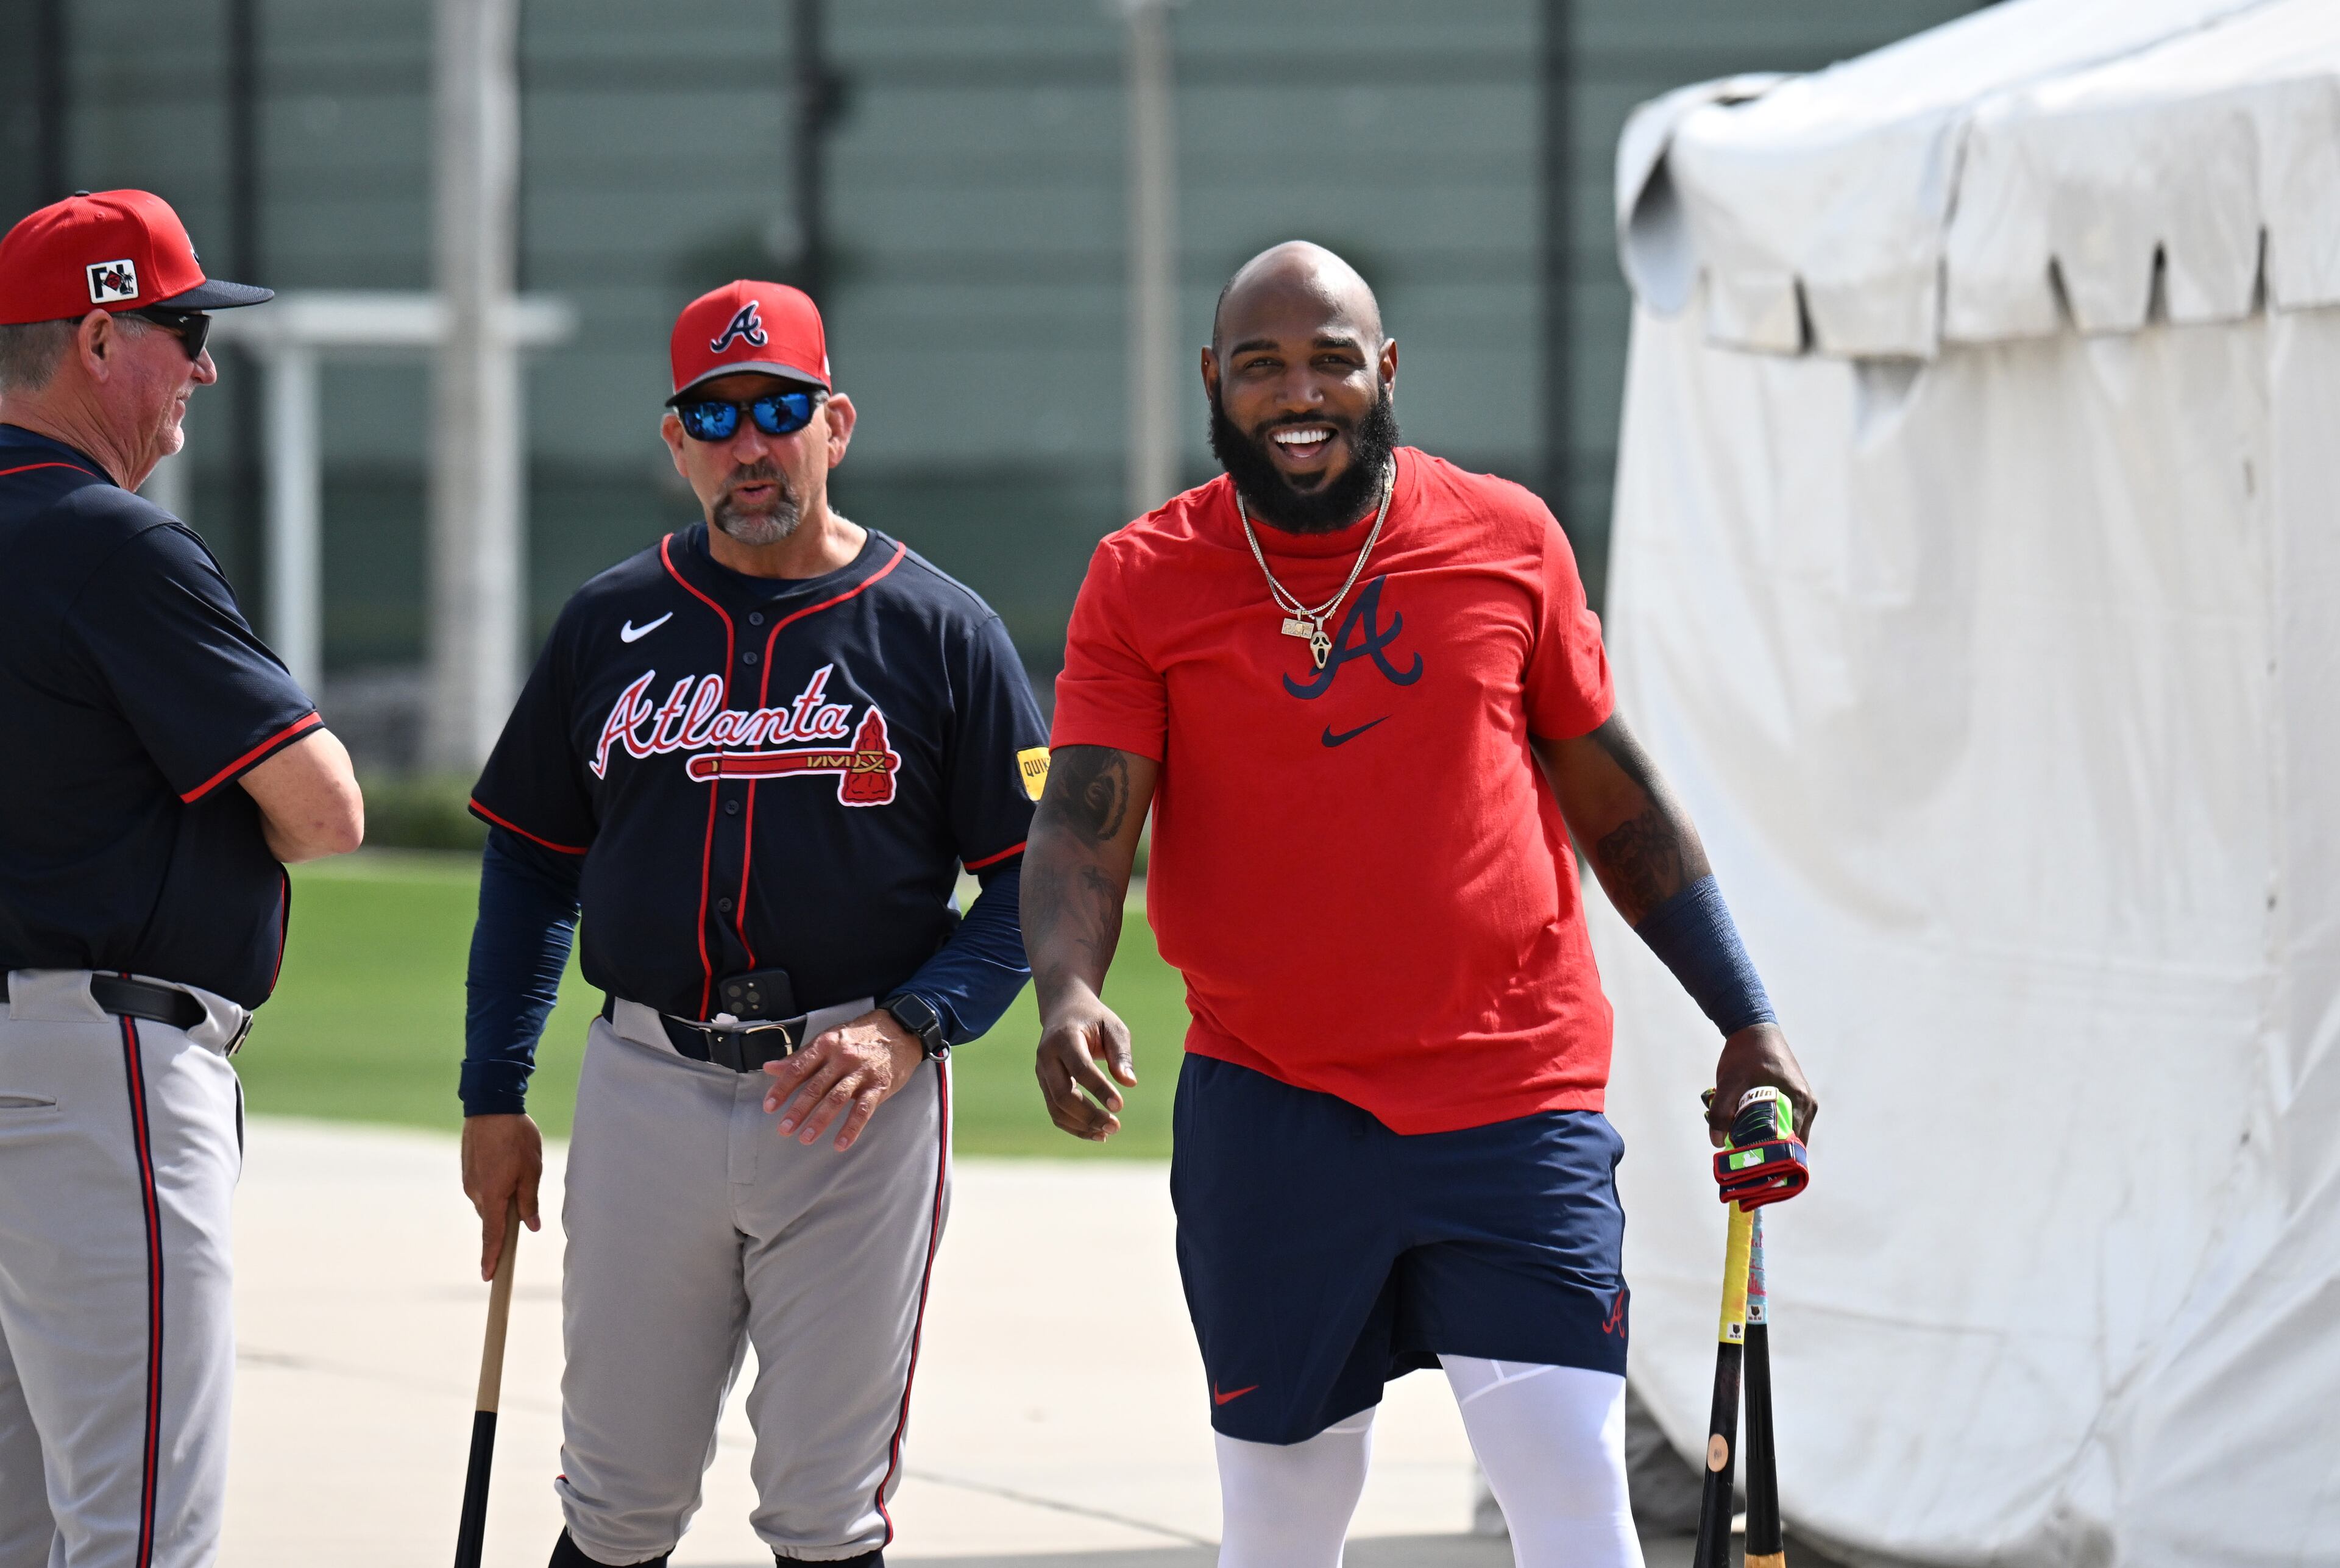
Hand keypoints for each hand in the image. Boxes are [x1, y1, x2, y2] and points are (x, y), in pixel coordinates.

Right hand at [461, 1113, 543, 1281]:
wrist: (490, 1106)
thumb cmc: (516, 1137)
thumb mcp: (532, 1169)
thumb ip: (529, 1200)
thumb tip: (531, 1225)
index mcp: (492, 1196)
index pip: (492, 1236)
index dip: (491, 1257)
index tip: (488, 1277)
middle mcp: (476, 1193)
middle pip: (492, 1219)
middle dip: (507, 1217)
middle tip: (523, 1202)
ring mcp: (469, 1182)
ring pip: (489, 1202)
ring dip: (503, 1196)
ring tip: (518, 1168)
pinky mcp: (468, 1171)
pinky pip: (483, 1188)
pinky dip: (495, 1185)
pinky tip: (506, 1163)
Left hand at [760, 1010, 924, 1150]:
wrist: (900, 1030)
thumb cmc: (859, 1037)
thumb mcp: (828, 1039)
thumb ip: (800, 1057)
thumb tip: (769, 1068)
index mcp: (826, 1044)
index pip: (799, 1068)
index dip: (782, 1088)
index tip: (769, 1107)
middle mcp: (842, 1057)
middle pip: (816, 1087)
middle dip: (798, 1110)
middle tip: (784, 1129)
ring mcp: (861, 1072)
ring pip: (837, 1099)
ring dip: (820, 1120)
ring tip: (806, 1138)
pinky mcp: (879, 1086)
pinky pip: (863, 1110)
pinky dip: (851, 1128)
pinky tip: (840, 1144)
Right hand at [1035, 985, 1136, 1141]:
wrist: (1064, 1010)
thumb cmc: (1094, 1019)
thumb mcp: (1113, 1027)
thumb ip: (1121, 1054)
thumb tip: (1129, 1083)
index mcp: (1064, 1037)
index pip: (1080, 1069)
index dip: (1099, 1090)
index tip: (1120, 1106)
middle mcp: (1047, 1056)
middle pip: (1063, 1094)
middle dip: (1089, 1115)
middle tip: (1115, 1126)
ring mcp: (1041, 1072)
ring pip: (1056, 1108)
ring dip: (1081, 1125)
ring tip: (1108, 1132)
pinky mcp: (1044, 1084)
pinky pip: (1055, 1111)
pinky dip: (1073, 1126)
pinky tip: (1096, 1133)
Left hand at [1708, 1022, 1817, 1148]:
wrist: (1754, 1028)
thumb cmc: (1744, 1054)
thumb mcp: (1729, 1082)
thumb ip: (1721, 1113)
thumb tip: (1716, 1143)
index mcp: (1799, 1102)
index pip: (1792, 1145)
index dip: (1773, 1160)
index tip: (1754, 1168)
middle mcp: (1808, 1104)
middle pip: (1792, 1142)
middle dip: (1769, 1151)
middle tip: (1744, 1157)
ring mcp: (1805, 1100)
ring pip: (1789, 1132)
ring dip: (1769, 1138)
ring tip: (1744, 1140)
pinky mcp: (1797, 1096)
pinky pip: (1788, 1121)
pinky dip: (1771, 1127)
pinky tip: (1750, 1126)